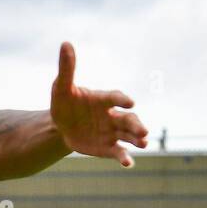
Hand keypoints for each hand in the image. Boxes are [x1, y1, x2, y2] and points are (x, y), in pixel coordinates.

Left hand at [50, 41, 147, 166]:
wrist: (61, 125)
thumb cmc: (65, 102)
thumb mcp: (62, 87)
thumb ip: (67, 69)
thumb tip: (65, 43)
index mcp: (103, 99)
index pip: (115, 97)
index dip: (122, 100)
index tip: (130, 103)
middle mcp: (112, 115)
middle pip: (128, 119)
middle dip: (136, 125)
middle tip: (145, 131)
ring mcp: (111, 132)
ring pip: (128, 135)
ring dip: (137, 138)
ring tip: (144, 143)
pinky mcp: (108, 147)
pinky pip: (118, 152)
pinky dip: (124, 157)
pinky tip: (128, 163)